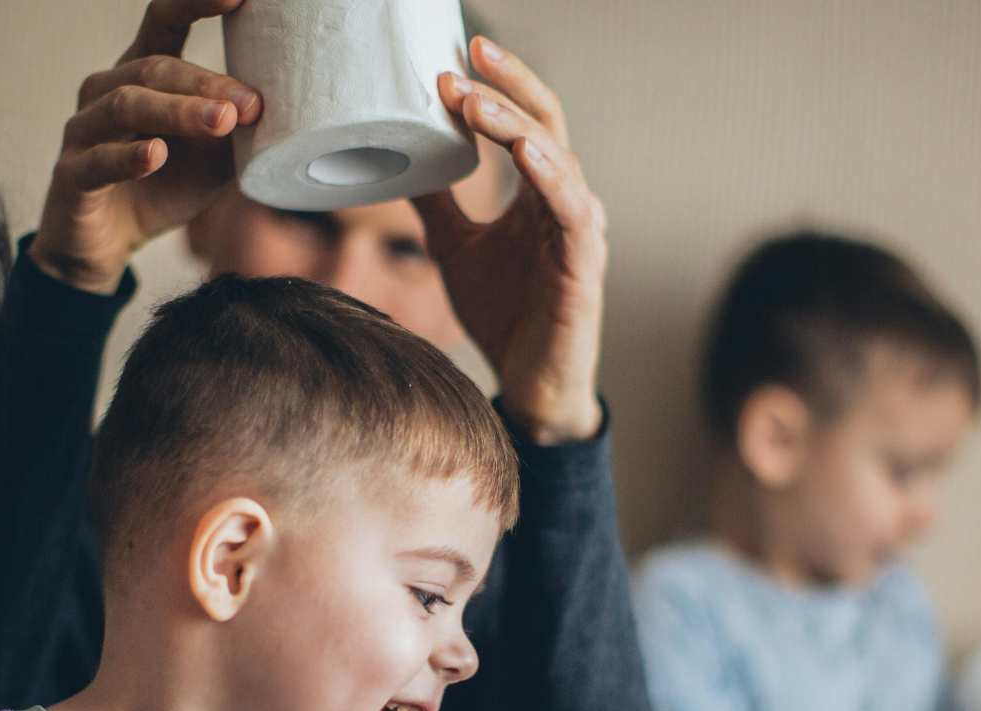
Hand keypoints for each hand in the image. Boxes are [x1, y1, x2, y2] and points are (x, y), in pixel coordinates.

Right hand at [32, 0, 261, 293]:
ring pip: (126, 106)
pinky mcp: (71, 175)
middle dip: (206, 84)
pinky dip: (128, 156)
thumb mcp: (212, 158)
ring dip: (178, 112)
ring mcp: (83, 130)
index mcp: (140, 75)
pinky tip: (155, 155)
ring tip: (220, 122)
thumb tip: (287, 109)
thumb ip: (239, 131)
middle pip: (154, 70)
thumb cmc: (162, 188)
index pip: (164, 23)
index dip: (195, 3)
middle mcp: (106, 90)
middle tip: (251, 103)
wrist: (108, 245)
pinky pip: (98, 160)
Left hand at [412, 37, 605, 444]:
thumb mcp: (453, 245)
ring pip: (556, 159)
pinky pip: (569, 210)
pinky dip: (548, 175)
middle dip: (506, 86)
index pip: (527, 120)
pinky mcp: (582, 266)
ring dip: (514, 125)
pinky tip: (524, 150)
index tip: (454, 54)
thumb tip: (397, 157)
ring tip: (473, 99)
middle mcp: (565, 202)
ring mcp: (579, 231)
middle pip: (546, 123)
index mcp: (538, 192)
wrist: (528, 386)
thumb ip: (436, 201)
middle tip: (465, 57)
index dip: (498, 84)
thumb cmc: (503, 314)